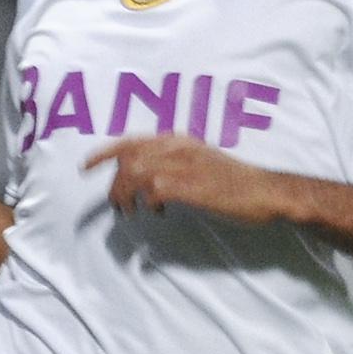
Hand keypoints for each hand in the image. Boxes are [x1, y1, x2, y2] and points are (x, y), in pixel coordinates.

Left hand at [81, 132, 296, 223]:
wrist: (266, 191)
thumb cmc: (236, 182)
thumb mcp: (202, 161)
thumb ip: (176, 162)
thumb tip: (148, 179)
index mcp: (180, 140)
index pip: (132, 140)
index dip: (105, 152)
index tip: (86, 166)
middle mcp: (178, 148)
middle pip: (127, 159)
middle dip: (115, 184)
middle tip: (118, 206)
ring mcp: (183, 165)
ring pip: (134, 174)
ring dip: (125, 196)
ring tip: (130, 212)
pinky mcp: (190, 185)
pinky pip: (151, 191)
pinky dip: (147, 204)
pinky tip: (157, 213)